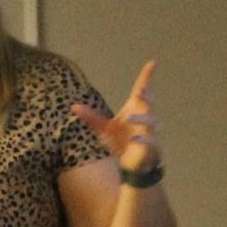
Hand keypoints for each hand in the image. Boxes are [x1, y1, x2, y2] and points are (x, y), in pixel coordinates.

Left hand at [72, 61, 161, 175]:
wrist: (132, 164)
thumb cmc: (121, 141)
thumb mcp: (103, 129)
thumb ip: (91, 117)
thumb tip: (74, 106)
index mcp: (135, 109)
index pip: (142, 89)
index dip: (147, 76)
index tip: (152, 62)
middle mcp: (145, 118)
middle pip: (149, 104)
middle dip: (146, 98)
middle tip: (141, 92)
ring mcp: (150, 132)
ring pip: (151, 122)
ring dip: (142, 118)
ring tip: (130, 117)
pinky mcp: (152, 147)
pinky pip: (150, 142)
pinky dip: (143, 140)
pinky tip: (136, 139)